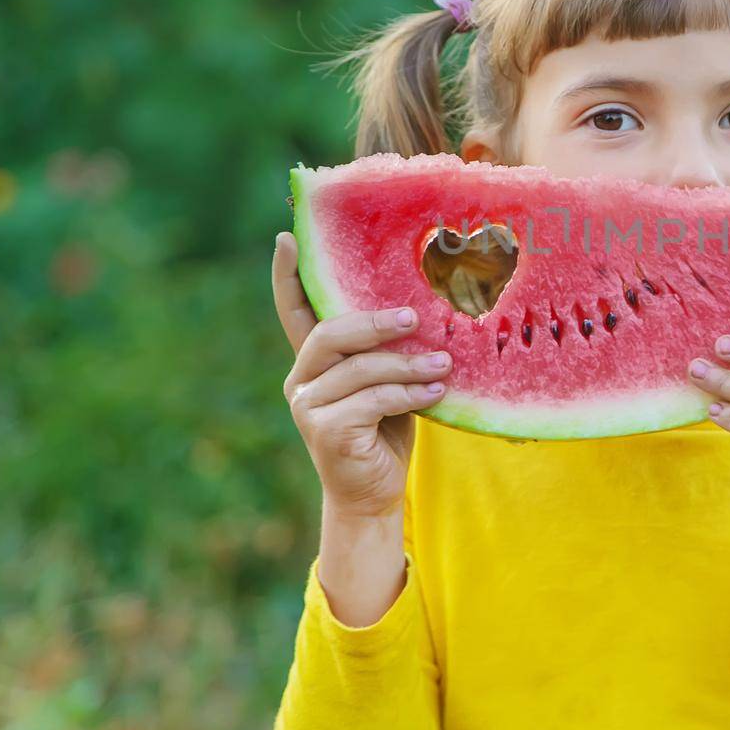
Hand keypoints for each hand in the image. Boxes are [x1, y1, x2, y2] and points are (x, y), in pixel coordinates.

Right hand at [272, 231, 451, 518]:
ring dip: (408, 364)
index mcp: (314, 360)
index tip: (286, 237)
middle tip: (414, 318)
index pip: (294, 310)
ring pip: (360, 369)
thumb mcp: (387, 381)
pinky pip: (372, 401)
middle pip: (331, 333)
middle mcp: (301, 379)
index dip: (287, 275)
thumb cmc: (388, 429)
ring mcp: (307, 406)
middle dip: (374, 322)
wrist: (376, 493)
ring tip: (444, 363)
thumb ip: (387, 350)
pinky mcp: (324, 431)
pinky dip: (408, 395)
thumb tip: (423, 308)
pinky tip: (436, 394)